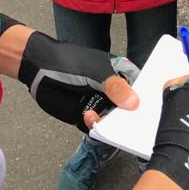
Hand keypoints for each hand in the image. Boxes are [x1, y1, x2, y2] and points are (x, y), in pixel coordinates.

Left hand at [15, 29, 139, 132]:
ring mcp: (100, 104)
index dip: (147, 100)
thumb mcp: (94, 72)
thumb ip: (115, 87)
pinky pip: (98, 127)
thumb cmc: (68, 62)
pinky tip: (89, 118)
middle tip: (129, 124)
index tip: (151, 112)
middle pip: (130, 110)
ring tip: (100, 117)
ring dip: (112, 124)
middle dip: (130, 118)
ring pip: (114, 121)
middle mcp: (113, 91)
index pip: (141, 89)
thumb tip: (135, 103)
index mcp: (121, 74)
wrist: (36, 67)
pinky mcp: (86, 116)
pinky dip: (96, 127)